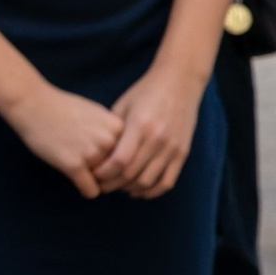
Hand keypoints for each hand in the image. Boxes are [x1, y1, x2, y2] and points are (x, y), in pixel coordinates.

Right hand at [4, 78, 120, 196]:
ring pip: (107, 183)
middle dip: (114, 178)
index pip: (134, 157)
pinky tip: (80, 184)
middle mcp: (109, 141)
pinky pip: (90, 190)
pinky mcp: (73, 165)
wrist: (33, 103)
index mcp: (119, 128)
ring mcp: (92, 153)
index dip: (126, 164)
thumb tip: (127, 154)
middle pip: (122, 172)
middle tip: (103, 178)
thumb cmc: (64, 108)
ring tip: (89, 177)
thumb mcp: (98, 115)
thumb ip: (113, 133)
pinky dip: (87, 191)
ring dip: (100, 184)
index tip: (117, 169)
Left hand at [95, 59, 204, 199]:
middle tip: (101, 185)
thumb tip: (98, 155)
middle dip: (112, 184)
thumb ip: (113, 131)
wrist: (180, 83)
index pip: (119, 161)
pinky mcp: (182, 153)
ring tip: (119, 187)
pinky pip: (167, 181)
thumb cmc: (146, 92)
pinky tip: (139, 191)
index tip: (93, 175)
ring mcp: (172, 148)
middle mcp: (157, 140)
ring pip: (148, 181)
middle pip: (131, 174)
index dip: (104, 173)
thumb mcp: (124, 105)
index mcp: (140, 126)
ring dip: (130, 189)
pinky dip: (152, 191)